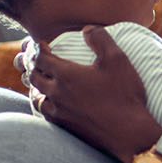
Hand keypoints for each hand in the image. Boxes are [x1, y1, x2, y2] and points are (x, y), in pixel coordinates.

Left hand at [26, 28, 161, 160]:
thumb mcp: (117, 60)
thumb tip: (87, 29)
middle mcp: (57, 93)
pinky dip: (44, 104)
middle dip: (32, 65)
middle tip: (36, 59)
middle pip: (34, 76)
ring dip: (36, 86)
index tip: (41, 44)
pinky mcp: (64, 127)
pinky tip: (52, 104)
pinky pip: (45, 113)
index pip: (40, 57)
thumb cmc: (124, 95)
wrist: (129, 133)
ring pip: (37, 96)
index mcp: (66, 74)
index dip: (37, 48)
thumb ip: (101, 39)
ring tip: (41, 81)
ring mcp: (59, 112)